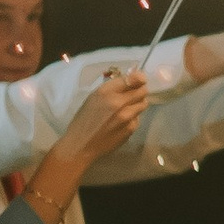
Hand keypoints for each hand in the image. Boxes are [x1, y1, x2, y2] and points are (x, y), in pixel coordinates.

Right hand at [31, 70, 149, 207]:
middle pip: (142, 91)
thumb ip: (113, 89)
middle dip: (139, 91)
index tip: (138, 81)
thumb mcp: (93, 98)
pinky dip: (133, 118)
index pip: (134, 78)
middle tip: (132, 96)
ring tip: (126, 109)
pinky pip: (138, 118)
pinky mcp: (131, 128)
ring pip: (143, 104)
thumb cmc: (84, 120)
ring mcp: (126, 116)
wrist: (80, 145)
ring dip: (137, 104)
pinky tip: (121, 123)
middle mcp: (118, 102)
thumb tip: (132, 79)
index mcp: (106, 91)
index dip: (138, 79)